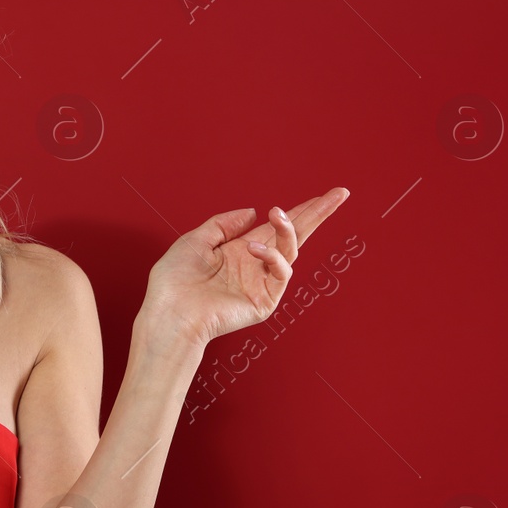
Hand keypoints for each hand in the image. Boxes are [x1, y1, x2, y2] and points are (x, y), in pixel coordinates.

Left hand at [144, 187, 349, 347]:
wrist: (168, 313)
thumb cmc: (173, 283)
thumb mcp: (196, 240)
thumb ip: (224, 224)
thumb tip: (252, 213)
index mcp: (239, 250)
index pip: (276, 227)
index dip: (299, 211)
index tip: (326, 194)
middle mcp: (254, 264)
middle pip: (295, 236)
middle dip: (318, 214)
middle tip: (339, 194)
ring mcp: (261, 283)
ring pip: (291, 251)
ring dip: (288, 230)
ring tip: (277, 214)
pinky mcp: (265, 301)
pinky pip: (282, 273)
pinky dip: (274, 257)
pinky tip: (255, 249)